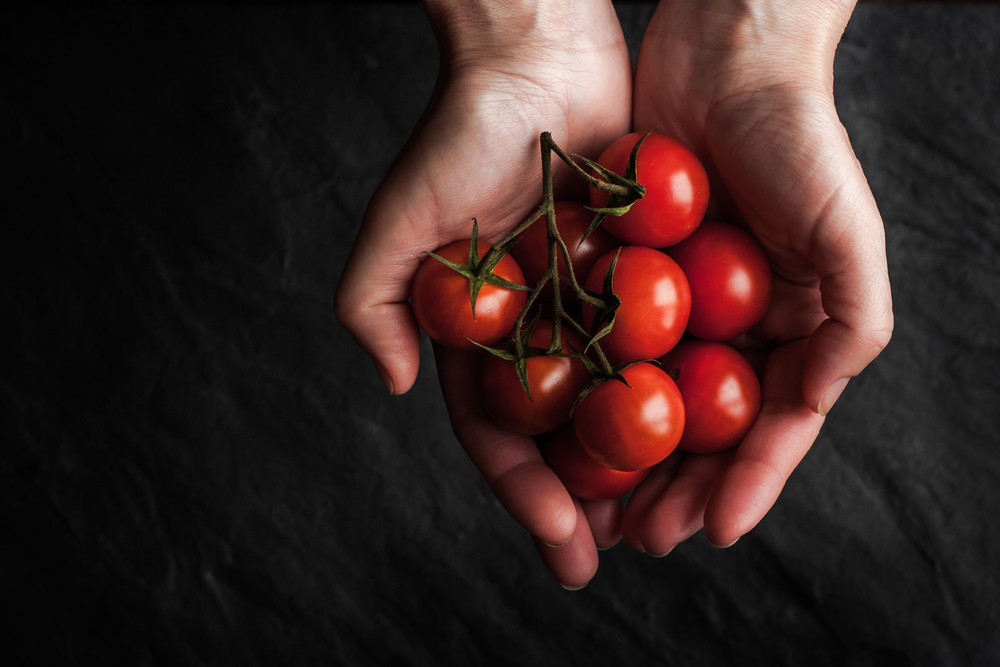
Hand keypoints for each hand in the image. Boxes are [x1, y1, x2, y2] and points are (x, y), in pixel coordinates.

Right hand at [334, 0, 632, 586]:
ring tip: (674, 518)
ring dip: (643, 465)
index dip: (527, 496)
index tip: (566, 549)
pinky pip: (666, 342)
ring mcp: (589, 306)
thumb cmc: (461, 133)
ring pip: (620, 402)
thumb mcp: (399, 222)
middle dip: (590, 501)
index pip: (498, 434)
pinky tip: (714, 435)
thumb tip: (391, 384)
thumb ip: (372, 303)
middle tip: (624, 555)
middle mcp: (535, 331)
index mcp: (477, 336)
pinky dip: (684, 390)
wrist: (539, 57)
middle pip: (564, 437)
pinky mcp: (639, 273)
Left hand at [622, 0, 893, 554]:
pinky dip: (579, 390)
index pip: (764, 429)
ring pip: (640, 401)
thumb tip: (811, 409)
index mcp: (788, 331)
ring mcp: (669, 307)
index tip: (705, 531)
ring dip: (618, 459)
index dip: (739, 486)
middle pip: (697, 431)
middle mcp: (728, 328)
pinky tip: (556, 429)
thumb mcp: (848, 234)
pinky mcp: (615, 275)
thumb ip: (850, 325)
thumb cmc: (798, 140)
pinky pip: (593, 344)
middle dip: (670, 488)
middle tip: (636, 537)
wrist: (724, 58)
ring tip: (592, 510)